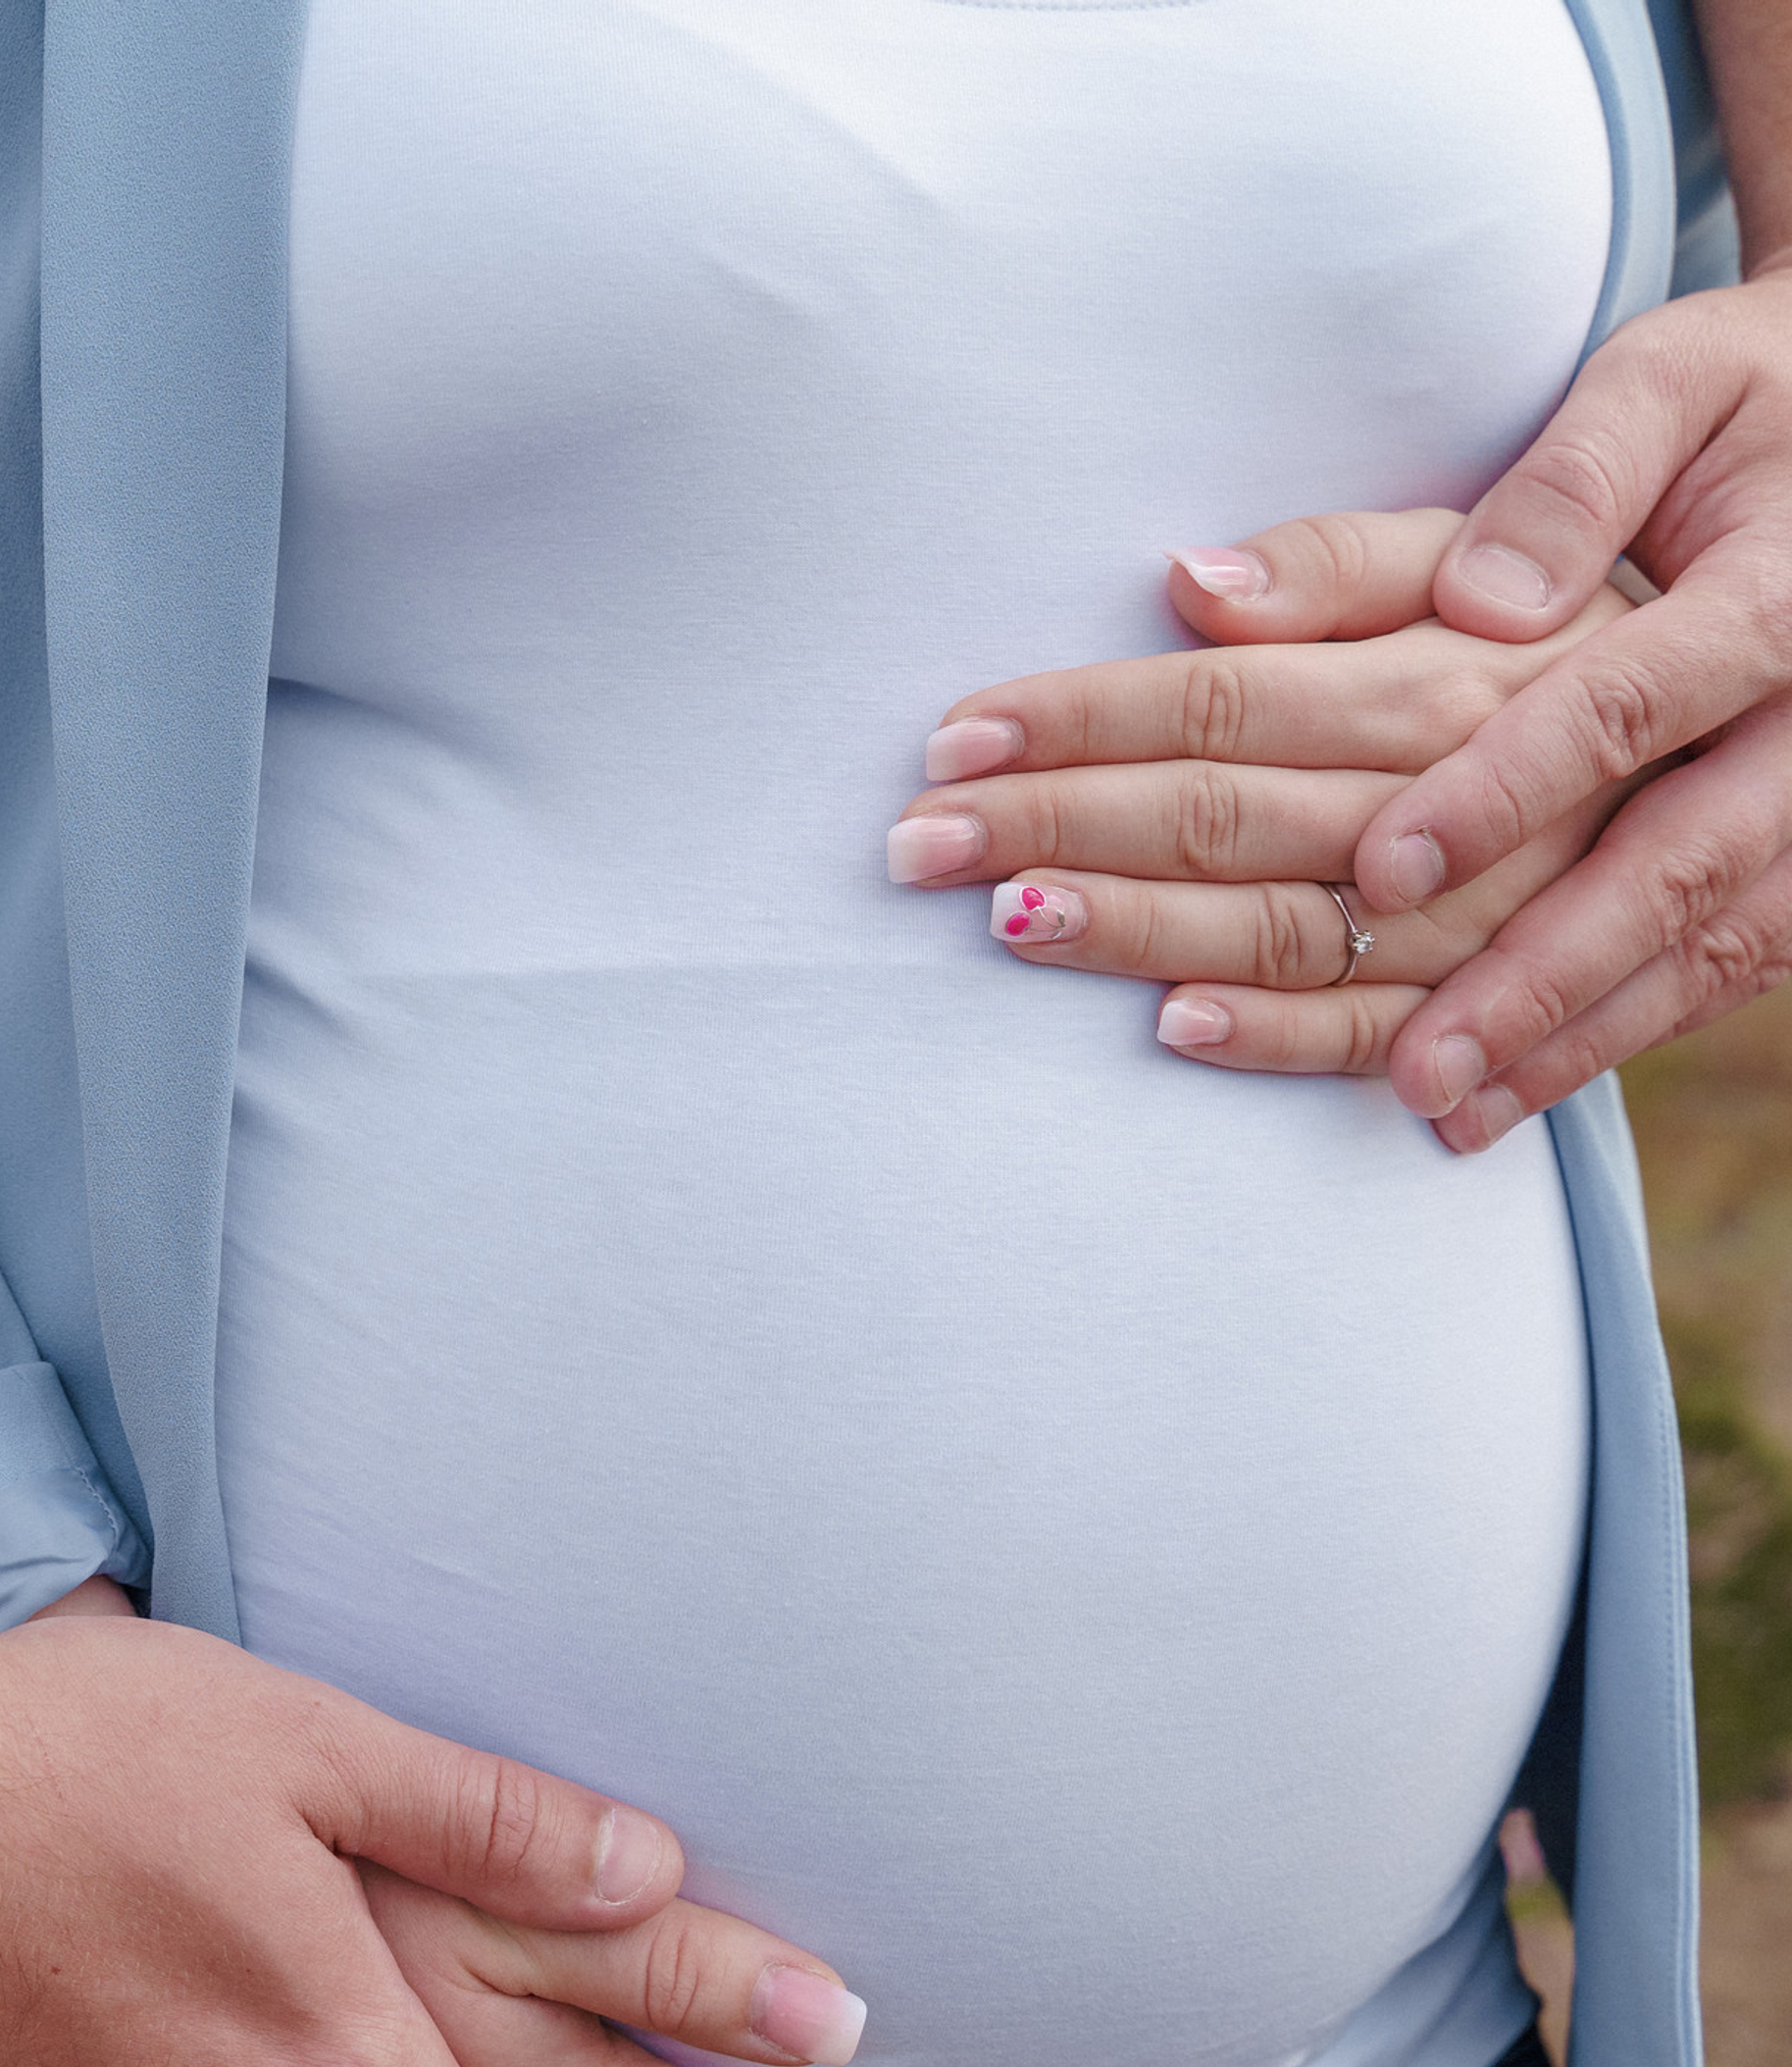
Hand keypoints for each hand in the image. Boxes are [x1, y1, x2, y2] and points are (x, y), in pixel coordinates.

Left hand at [890, 509, 1636, 1085]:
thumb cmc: (1726, 501)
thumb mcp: (1594, 460)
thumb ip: (1382, 550)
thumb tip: (1189, 587)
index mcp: (1491, 660)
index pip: (1238, 697)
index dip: (1084, 717)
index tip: (953, 739)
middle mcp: (1510, 788)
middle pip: (1247, 820)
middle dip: (1072, 835)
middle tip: (919, 847)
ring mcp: (1546, 897)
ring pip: (1317, 937)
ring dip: (1152, 941)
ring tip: (1017, 932)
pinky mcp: (1586, 969)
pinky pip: (1424, 1028)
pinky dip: (1301, 1043)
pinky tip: (1180, 1034)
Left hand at [1325, 263, 1791, 1147]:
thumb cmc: (1754, 411)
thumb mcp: (1671, 387)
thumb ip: (1550, 479)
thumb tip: (1428, 587)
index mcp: (1767, 596)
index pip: (1621, 707)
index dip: (1503, 789)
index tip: (1386, 864)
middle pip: (1668, 868)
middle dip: (1534, 975)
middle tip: (1414, 1062)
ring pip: (1700, 952)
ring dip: (1557, 1040)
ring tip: (1429, 1105)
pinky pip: (1714, 980)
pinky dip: (1598, 1049)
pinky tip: (1487, 1112)